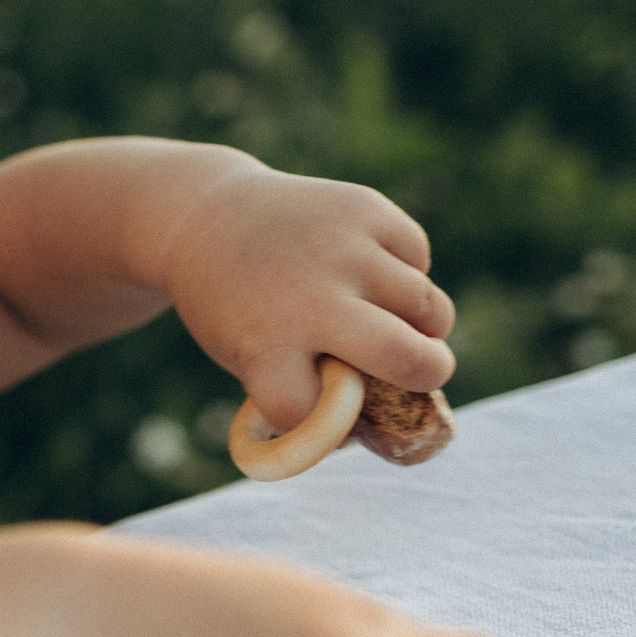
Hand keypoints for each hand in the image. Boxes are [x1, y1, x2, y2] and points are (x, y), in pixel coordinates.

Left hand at [159, 158, 454, 433]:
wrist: (206, 220)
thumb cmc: (239, 310)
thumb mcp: (249, 357)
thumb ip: (312, 388)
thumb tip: (396, 417)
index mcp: (265, 345)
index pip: (321, 413)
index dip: (333, 427)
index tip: (337, 418)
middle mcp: (308, 297)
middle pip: (406, 357)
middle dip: (429, 374)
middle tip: (423, 372)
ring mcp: (341, 249)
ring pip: (428, 307)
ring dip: (425, 324)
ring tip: (399, 322)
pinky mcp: (363, 209)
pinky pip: (417, 257)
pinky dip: (406, 273)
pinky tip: (371, 273)